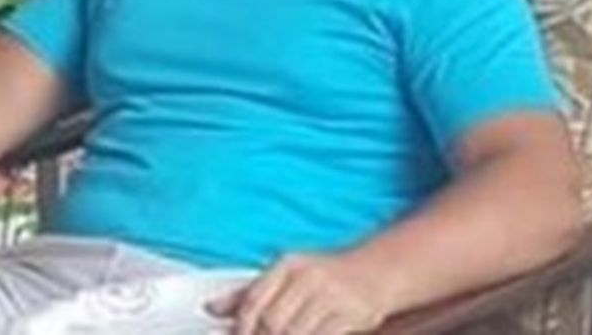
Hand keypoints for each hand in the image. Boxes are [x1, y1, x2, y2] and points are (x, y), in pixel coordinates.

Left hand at [207, 252, 393, 334]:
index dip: (241, 327)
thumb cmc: (328, 276)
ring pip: (293, 333)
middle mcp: (308, 276)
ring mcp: (331, 295)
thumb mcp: (288, 275)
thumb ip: (250, 292)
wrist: (379, 270)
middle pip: (272, 321)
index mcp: (288, 264)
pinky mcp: (351, 314)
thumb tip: (212, 308)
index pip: (253, 300)